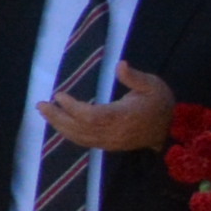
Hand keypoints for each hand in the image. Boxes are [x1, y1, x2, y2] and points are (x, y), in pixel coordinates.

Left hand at [40, 61, 179, 156]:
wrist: (169, 129)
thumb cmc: (159, 103)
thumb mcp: (152, 85)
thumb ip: (135, 77)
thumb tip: (120, 65)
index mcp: (123, 116)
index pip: (92, 115)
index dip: (73, 107)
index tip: (59, 95)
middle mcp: (113, 132)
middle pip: (80, 128)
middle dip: (58, 117)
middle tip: (41, 105)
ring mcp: (109, 141)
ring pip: (79, 137)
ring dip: (59, 125)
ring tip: (44, 112)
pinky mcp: (107, 145)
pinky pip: (84, 142)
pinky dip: (68, 133)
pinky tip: (58, 124)